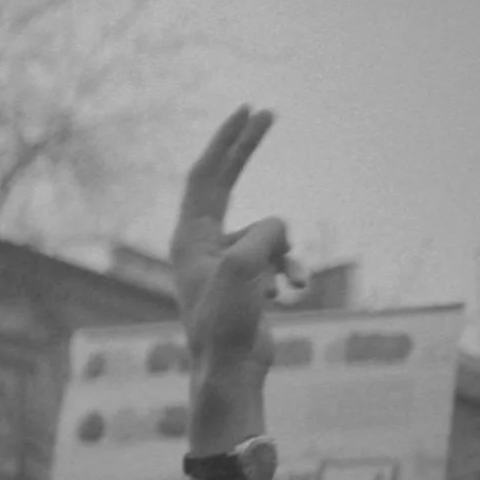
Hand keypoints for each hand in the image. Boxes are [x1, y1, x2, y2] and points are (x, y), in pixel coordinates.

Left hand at [172, 106, 307, 436]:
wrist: (231, 369)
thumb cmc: (226, 321)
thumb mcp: (246, 267)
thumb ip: (263, 233)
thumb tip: (280, 229)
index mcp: (188, 238)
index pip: (205, 176)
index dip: (226, 142)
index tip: (247, 110)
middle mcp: (201, 244)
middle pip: (226, 184)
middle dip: (246, 152)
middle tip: (269, 113)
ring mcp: (225, 260)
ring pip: (271, 231)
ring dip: (284, 255)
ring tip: (273, 288)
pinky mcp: (248, 277)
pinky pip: (281, 256)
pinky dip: (291, 271)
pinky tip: (287, 297)